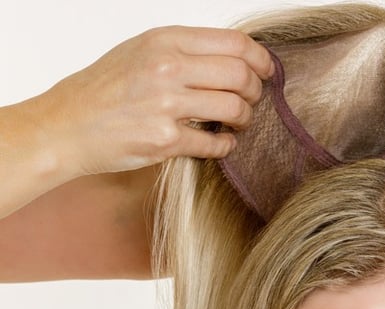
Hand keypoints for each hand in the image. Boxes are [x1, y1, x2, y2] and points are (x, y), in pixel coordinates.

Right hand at [34, 26, 273, 178]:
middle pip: (241, 76)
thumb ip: (184, 51)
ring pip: (234, 109)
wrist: (68, 124)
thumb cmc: (106, 88)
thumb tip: (233, 56)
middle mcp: (167, 67)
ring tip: (237, 123)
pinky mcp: (165, 140)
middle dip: (256, 92)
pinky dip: (225, 145)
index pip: (234, 44)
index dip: (261, 60)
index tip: (267, 72)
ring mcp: (167, 105)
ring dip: (244, 119)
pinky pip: (214, 143)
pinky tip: (221, 143)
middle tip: (251, 102)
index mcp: (165, 40)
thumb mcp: (142, 51)